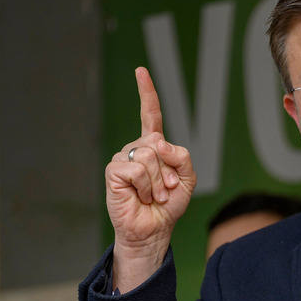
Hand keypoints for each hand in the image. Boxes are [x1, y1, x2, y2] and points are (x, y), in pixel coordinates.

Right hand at [106, 67, 196, 291]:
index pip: (150, 115)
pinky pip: (136, 169)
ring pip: (149, 156)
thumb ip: (182, 156)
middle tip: (166, 188)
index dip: (146, 93)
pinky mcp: (114, 172)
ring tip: (154, 195)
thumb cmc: (167, 206)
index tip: (140, 71)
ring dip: (158, 181)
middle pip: (158, 142)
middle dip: (169, 169)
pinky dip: (145, 186)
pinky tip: (141, 196)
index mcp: (154, 147)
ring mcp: (123, 159)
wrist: (153, 230)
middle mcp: (136, 149)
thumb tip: (159, 144)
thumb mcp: (187, 179)